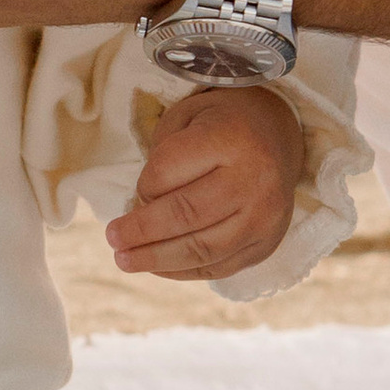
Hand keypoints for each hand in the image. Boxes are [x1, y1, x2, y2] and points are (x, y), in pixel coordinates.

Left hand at [108, 85, 303, 281]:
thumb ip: (162, 159)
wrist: (278, 134)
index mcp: (229, 139)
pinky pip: (219, 267)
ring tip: (124, 260)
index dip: (142, 187)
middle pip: (185, 216)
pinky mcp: (267, 242)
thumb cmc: (219, 124)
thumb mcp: (185, 118)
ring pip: (202, 249)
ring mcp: (265, 216)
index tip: (134, 191)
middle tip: (112, 238)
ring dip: (156, 260)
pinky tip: (157, 267)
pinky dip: (183, 271)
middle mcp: (254, 180)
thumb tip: (141, 213)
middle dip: (140, 232)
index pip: (167, 173)